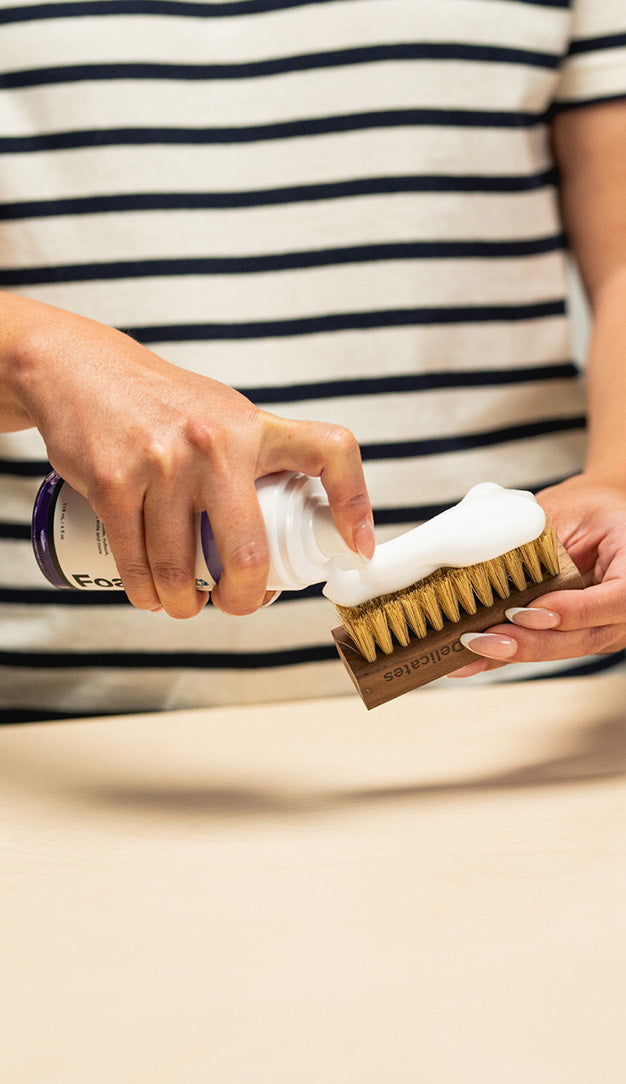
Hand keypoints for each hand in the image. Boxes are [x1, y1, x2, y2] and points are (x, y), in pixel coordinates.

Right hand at [9, 295, 374, 617]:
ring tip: (185, 604)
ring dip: (184, 605)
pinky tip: (151, 595)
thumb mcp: (221, 414)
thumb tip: (290, 526)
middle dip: (244, 600)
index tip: (359, 546)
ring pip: (182, 570)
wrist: (78, 368)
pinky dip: (145, 594)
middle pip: (248, 552)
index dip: (356, 502)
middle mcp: (215, 443)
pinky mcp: (115, 482)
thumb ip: (255, 457)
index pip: (329, 451)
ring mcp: (163, 464)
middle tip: (236, 604)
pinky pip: (136, 562)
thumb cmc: (161, 403)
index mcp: (253, 426)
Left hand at [449, 474, 625, 677]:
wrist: (599, 519)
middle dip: (533, 641)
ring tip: (473, 647)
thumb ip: (540, 535)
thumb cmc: (590, 510)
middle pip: (586, 636)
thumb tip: (488, 552)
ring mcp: (603, 628)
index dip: (574, 611)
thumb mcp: (568, 510)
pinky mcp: (576, 636)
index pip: (617, 600)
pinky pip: (542, 646)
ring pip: (563, 648)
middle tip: (488, 638)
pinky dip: (505, 655)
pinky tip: (470, 661)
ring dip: (514, 652)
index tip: (532, 610)